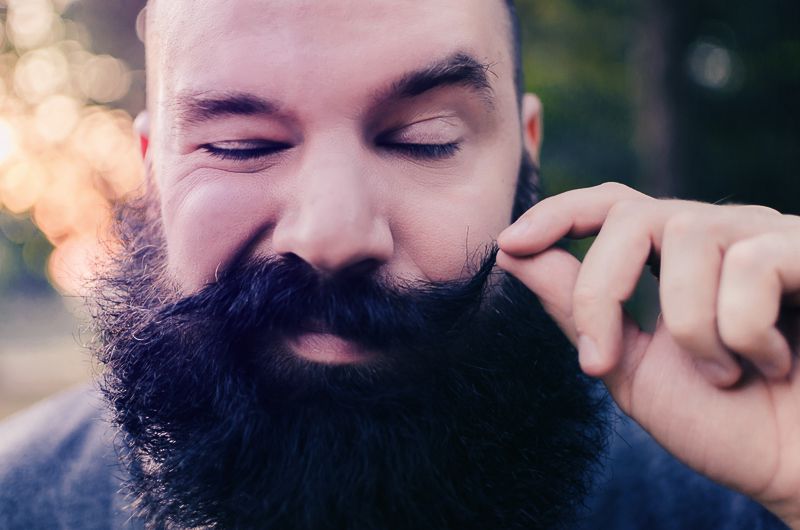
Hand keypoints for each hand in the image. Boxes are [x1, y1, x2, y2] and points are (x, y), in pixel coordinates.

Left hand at [496, 182, 799, 527]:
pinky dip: (745, 331)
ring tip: (725, 374)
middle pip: (631, 214)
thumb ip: (577, 307)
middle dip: (601, 290)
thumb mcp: (630, 366)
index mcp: (673, 260)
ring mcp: (766, 238)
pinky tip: (774, 363)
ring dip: (691, 328)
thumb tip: (512, 251)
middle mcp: (718, 236)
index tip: (509, 243)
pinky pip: (752, 263)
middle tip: (603, 362)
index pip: (610, 206)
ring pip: (688, 236)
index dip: (558, 213)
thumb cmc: (727, 424)